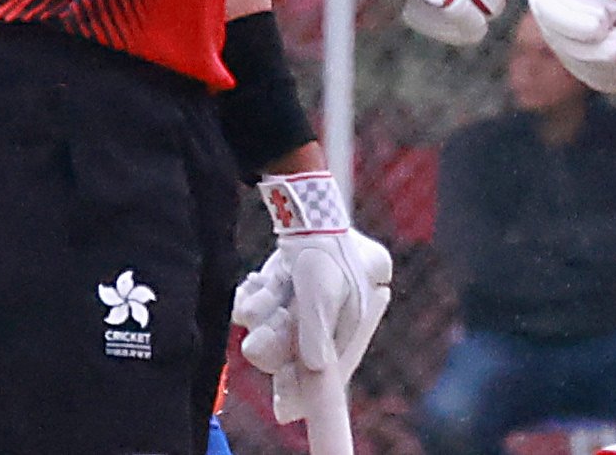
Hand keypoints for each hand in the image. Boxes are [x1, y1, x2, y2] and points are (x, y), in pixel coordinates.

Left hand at [233, 172, 393, 422]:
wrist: (303, 203)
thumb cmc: (322, 247)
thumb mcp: (321, 294)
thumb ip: (316, 335)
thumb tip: (317, 373)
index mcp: (359, 314)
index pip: (336, 366)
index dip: (313, 392)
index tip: (287, 411)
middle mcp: (338, 310)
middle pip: (301, 349)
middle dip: (277, 343)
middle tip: (255, 345)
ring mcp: (312, 298)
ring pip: (278, 327)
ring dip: (265, 316)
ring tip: (260, 294)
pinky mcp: (291, 286)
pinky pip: (268, 307)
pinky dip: (259, 299)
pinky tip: (257, 285)